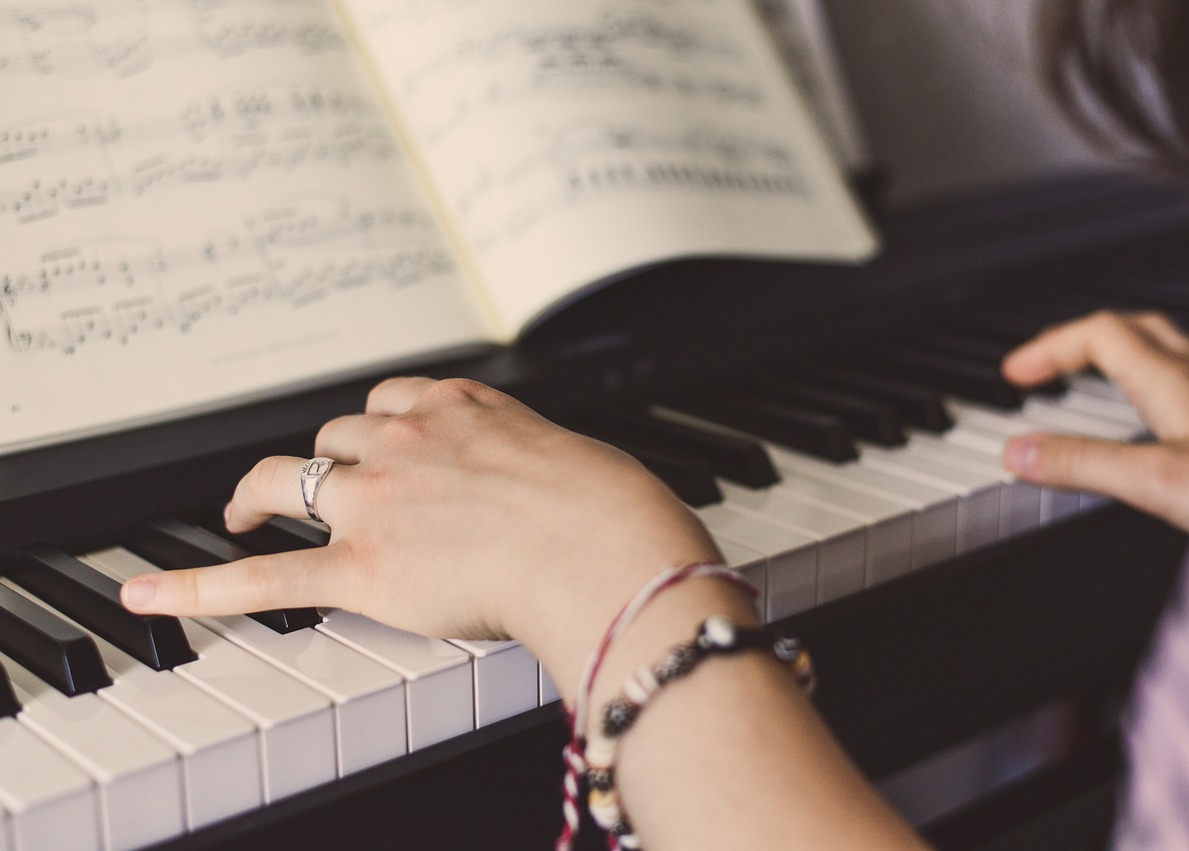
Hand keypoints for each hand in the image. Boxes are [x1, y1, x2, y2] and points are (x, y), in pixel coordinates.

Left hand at [121, 377, 720, 693]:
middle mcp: (411, 440)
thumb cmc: (612, 509)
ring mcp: (379, 499)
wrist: (604, 547)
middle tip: (307, 481)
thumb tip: (570, 487)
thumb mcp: (581, 459)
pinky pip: (267, 575)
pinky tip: (153, 596)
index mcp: (464, 409)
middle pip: (338, 434)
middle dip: (323, 456)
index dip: (377, 421)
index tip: (375, 437)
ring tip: (243, 511)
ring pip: (293, 477)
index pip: (395, 398)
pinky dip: (200, 587)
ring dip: (265, 492)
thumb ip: (546, 466)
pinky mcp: (364, 565)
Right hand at [1001, 310, 1188, 533]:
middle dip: (1082, 339)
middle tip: (1050, 363)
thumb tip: (1020, 453)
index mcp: (1172, 380)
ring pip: (1172, 345)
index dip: (1050, 346)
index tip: (1016, 371)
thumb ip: (1083, 464)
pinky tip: (1173, 403)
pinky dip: (1166, 374)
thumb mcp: (1156, 482)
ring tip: (1102, 369)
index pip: (1098, 334)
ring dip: (1127, 348)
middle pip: (1134, 328)